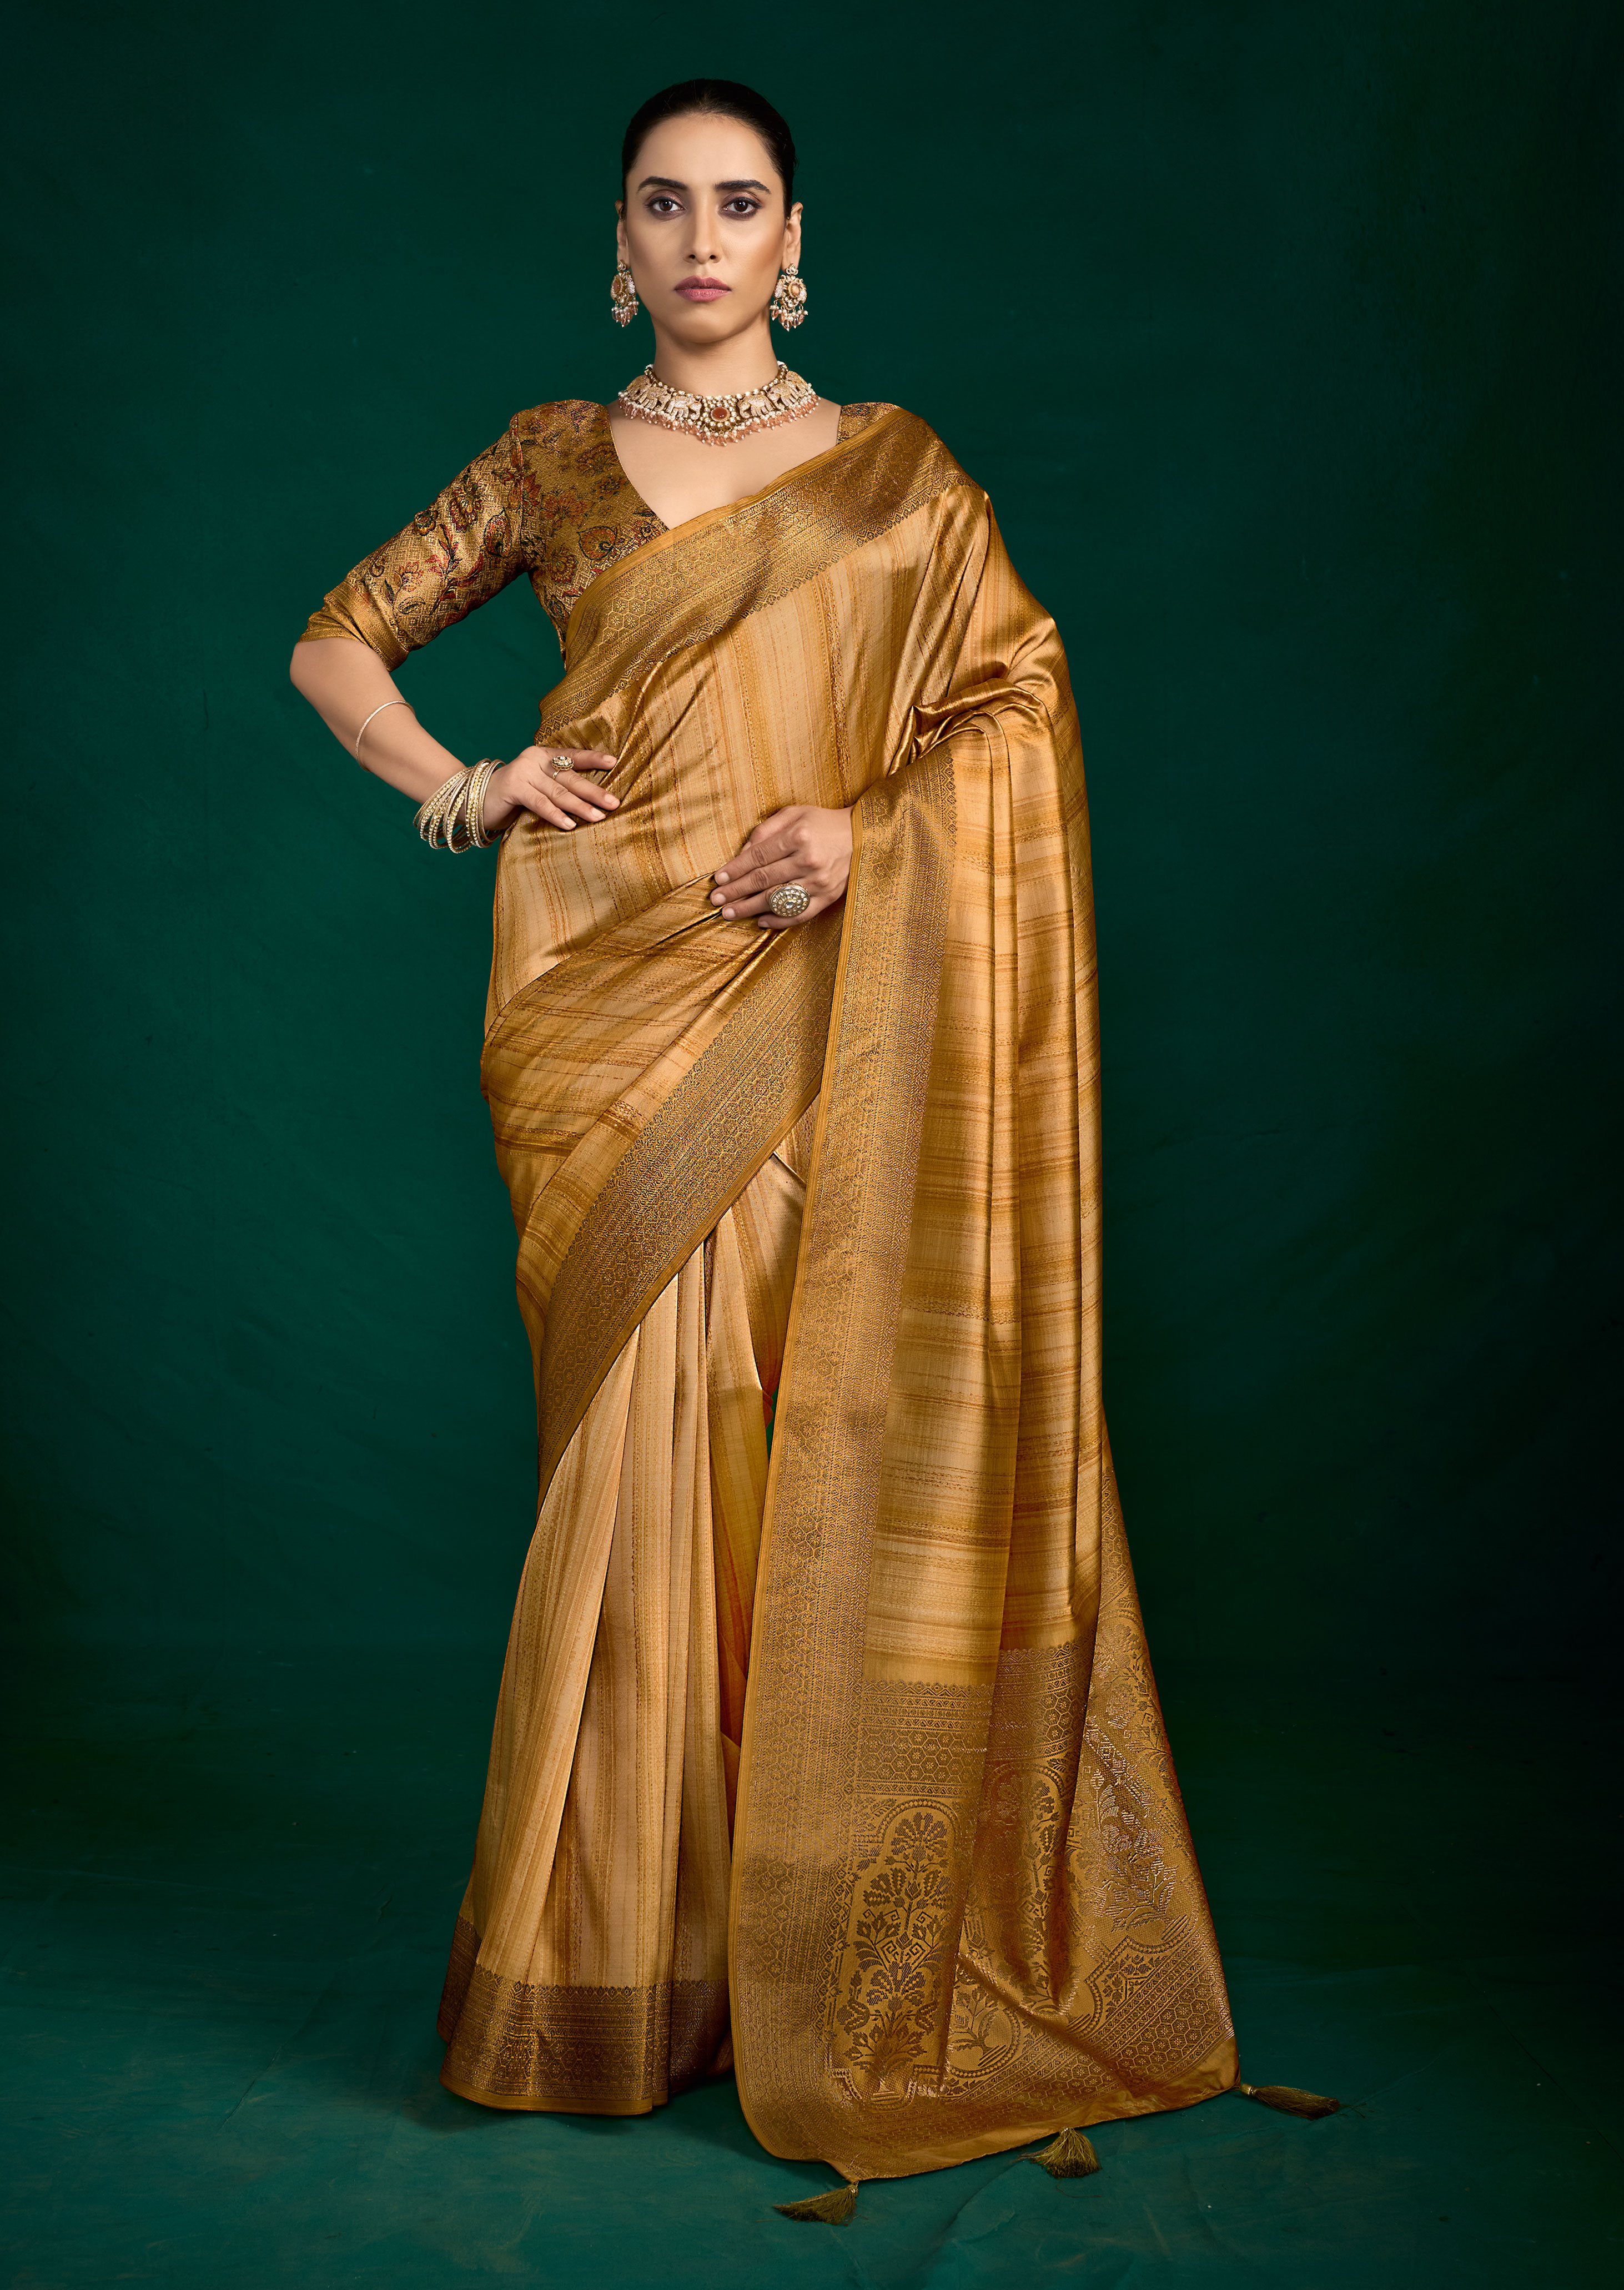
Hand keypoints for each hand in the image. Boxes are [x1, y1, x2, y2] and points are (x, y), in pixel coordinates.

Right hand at [482, 745, 619, 834]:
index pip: (572, 756)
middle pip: (570, 777)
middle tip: (614, 803)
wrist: (474, 799)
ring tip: (598, 817)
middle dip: (594, 791)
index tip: (614, 762)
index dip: (592, 759)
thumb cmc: (512, 796)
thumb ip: (556, 785)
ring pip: (558, 792)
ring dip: (580, 806)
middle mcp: (534, 760)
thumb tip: (591, 799)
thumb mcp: (536, 785)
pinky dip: (556, 815)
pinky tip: (570, 825)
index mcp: (542, 755)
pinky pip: (540, 803)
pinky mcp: (513, 788)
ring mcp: (523, 772)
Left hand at [711, 805, 853, 929]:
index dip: (735, 869)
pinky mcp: (828, 897)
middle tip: (716, 900)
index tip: (718, 879)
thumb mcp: (793, 814)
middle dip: (736, 892)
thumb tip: (740, 855)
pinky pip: (799, 914)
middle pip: (763, 880)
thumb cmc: (821, 823)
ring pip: (777, 900)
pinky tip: (760, 921)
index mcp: (798, 836)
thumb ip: (765, 831)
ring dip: (750, 909)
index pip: (758, 857)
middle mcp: (808, 860)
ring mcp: (819, 882)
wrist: (861, 836)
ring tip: (729, 913)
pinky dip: (778, 920)